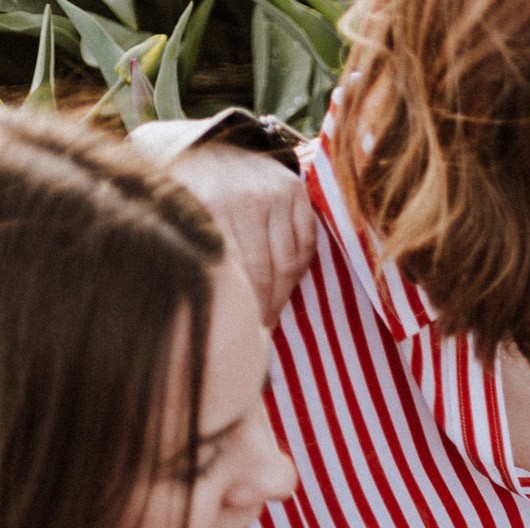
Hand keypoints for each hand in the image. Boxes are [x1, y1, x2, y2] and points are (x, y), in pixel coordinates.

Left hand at [165, 145, 314, 326]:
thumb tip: (175, 298)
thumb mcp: (168, 210)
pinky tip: (284, 283)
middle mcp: (246, 198)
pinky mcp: (296, 191)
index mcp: (209, 205)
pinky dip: (298, 269)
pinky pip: (306, 245)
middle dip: (263, 308)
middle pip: (265, 274)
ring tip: (270, 311)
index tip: (238, 330)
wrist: (205, 140)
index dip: (239, 308)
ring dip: (282, 294)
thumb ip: (180, 247)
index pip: (235, 275)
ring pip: (289, 263)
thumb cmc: (179, 183)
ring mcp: (274, 194)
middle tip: (257, 329)